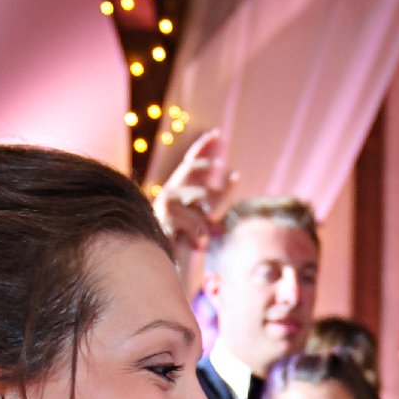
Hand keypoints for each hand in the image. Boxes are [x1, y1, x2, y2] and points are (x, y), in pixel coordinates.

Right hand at [155, 129, 234, 251]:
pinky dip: (201, 236)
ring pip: (196, 201)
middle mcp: (169, 191)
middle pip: (189, 169)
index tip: (217, 134)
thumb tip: (236, 176)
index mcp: (179, 188)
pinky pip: (194, 223)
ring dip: (207, 222)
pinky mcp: (163, 221)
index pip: (190, 162)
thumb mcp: (212, 215)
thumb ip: (222, 196)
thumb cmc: (194, 238)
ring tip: (206, 237)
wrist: (174, 265)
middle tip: (220, 172)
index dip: (202, 147)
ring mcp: (164, 205)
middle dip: (205, 168)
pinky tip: (198, 245)